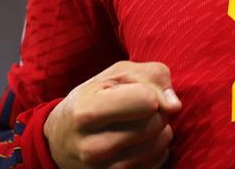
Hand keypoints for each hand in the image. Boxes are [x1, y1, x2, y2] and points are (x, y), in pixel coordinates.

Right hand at [44, 60, 181, 168]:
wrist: (61, 140)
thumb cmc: (92, 99)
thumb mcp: (113, 75)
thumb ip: (151, 76)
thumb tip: (174, 105)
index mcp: (87, 112)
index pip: (147, 101)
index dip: (152, 92)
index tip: (140, 92)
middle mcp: (93, 147)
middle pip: (156, 122)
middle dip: (157, 110)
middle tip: (139, 108)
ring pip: (161, 143)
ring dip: (159, 129)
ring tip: (138, 124)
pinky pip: (159, 162)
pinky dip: (156, 149)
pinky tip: (139, 142)